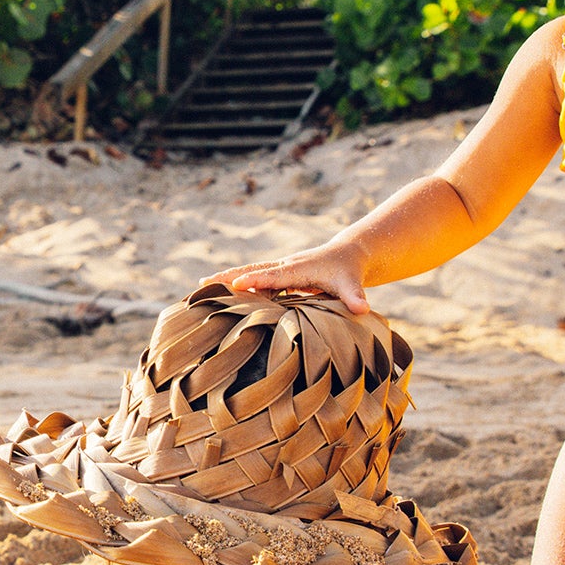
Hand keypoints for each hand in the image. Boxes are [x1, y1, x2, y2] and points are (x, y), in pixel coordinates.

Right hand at [217, 234, 369, 309]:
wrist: (347, 254)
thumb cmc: (348, 271)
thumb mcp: (353, 284)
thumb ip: (355, 296)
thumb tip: (362, 309)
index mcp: (298, 268)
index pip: (274, 275)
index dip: (256, 280)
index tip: (237, 284)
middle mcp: (285, 266)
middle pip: (252, 269)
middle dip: (229, 275)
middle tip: (203, 282)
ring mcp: (280, 269)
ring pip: (249, 271)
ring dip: (227, 278)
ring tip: (201, 286)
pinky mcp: (278, 275)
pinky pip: (254, 278)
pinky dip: (235, 283)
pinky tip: (220, 293)